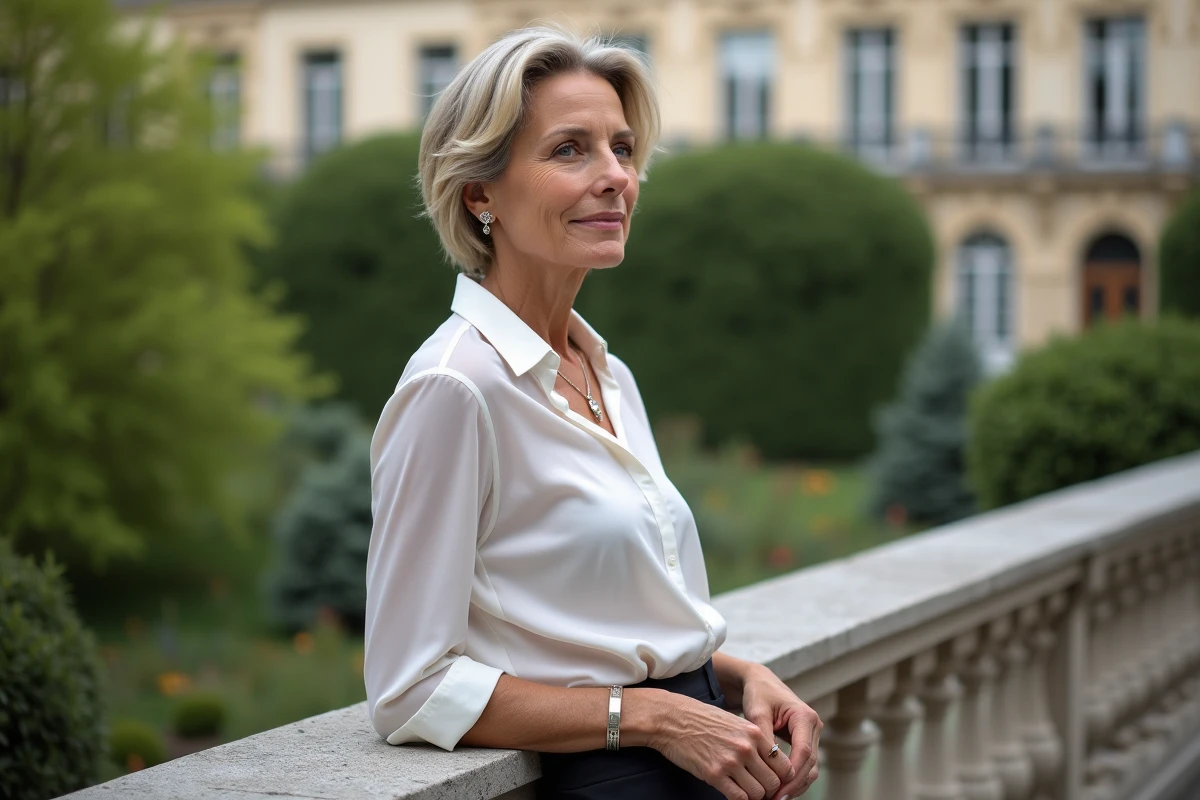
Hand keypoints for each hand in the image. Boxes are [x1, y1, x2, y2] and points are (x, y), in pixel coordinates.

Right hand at [649, 692, 795, 799]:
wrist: (672, 719)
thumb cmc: (701, 720)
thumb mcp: (734, 723)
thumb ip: (753, 741)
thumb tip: (770, 762)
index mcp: (754, 732)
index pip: (784, 765)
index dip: (782, 778)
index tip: (774, 781)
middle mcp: (746, 747)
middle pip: (774, 782)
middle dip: (769, 790)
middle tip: (760, 789)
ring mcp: (730, 762)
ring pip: (758, 793)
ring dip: (754, 796)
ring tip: (745, 790)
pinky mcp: (714, 774)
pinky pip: (739, 798)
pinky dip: (739, 799)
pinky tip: (733, 792)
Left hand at [739, 665, 822, 797]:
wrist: (761, 683)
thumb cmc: (758, 694)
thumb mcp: (757, 712)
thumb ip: (763, 736)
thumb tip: (767, 763)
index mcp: (804, 716)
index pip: (804, 752)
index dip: (793, 774)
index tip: (778, 789)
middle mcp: (813, 726)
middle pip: (810, 763)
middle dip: (794, 783)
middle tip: (775, 799)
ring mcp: (812, 735)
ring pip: (810, 768)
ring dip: (796, 784)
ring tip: (776, 797)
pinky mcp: (805, 741)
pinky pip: (804, 764)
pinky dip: (794, 778)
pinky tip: (779, 789)